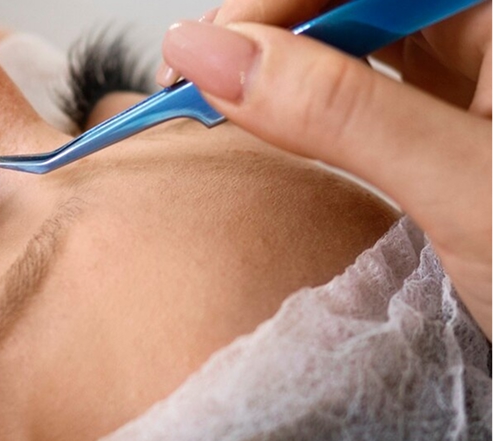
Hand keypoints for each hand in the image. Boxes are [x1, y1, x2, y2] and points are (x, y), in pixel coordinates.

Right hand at [157, 0, 491, 337]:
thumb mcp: (462, 187)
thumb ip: (334, 112)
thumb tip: (212, 57)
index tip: (205, 49)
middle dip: (277, 25)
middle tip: (203, 80)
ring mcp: (490, 67)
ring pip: (367, 30)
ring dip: (292, 60)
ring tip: (229, 98)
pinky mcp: (471, 112)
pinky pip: (380, 78)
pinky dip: (321, 96)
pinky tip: (283, 115)